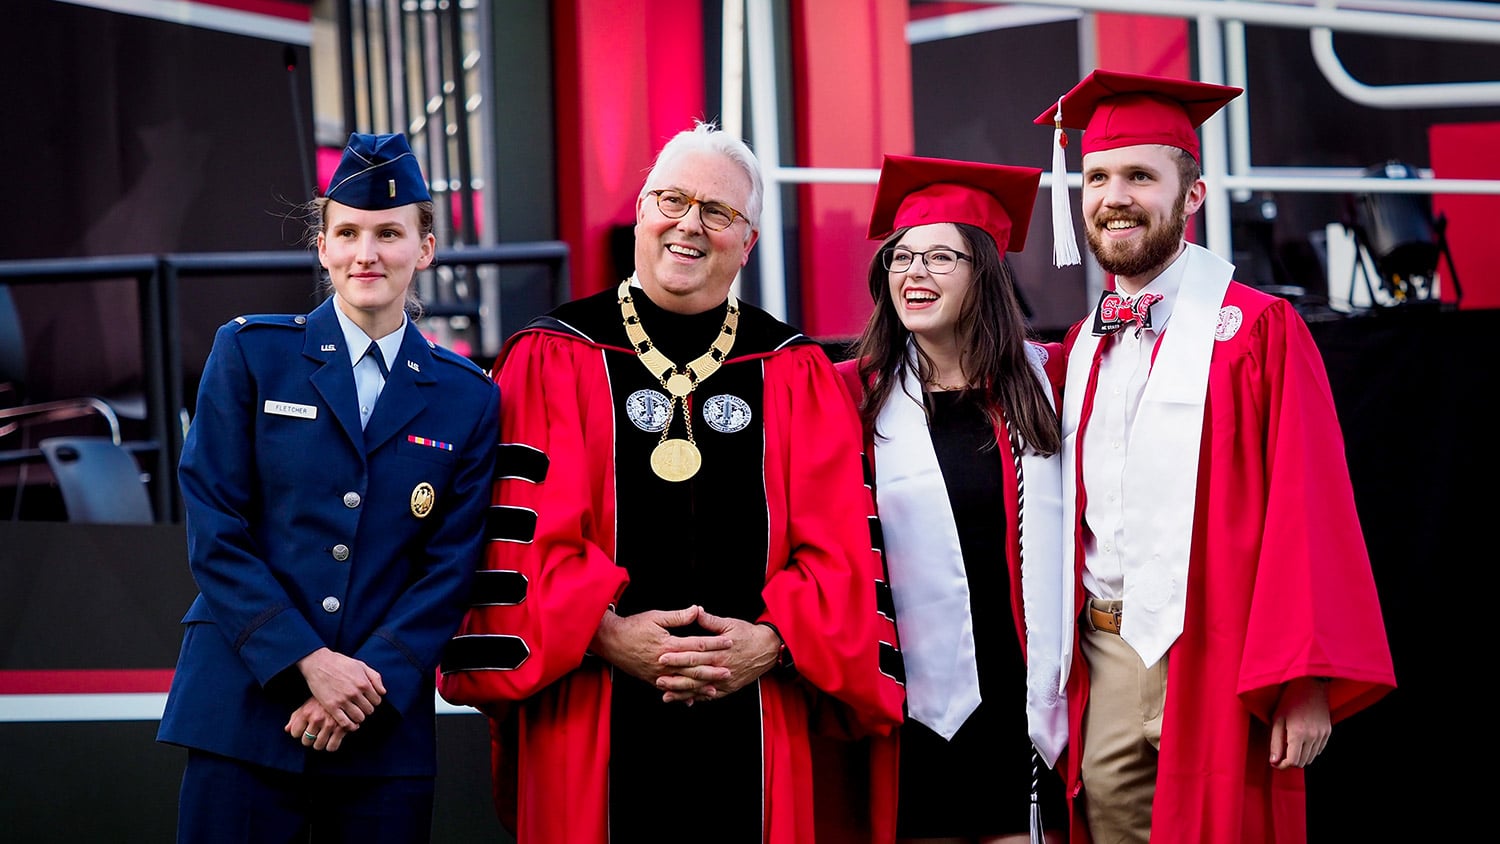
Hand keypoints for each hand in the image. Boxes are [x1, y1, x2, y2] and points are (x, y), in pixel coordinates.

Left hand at [285, 697, 350, 751]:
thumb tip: (287, 730)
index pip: (295, 733)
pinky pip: (332, 747)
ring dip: (320, 743)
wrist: (344, 690)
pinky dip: (331, 746)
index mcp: (306, 712)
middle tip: (315, 734)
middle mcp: (317, 718)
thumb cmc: (324, 699)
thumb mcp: (307, 704)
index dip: (299, 733)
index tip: (305, 730)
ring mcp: (330, 724)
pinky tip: (333, 739)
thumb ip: (296, 717)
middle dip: (310, 739)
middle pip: (306, 741)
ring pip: (318, 746)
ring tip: (324, 736)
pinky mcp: (342, 728)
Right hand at [296, 647, 384, 730]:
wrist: (318, 663)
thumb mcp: (361, 665)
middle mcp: (355, 693)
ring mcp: (343, 700)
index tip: (368, 700)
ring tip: (355, 713)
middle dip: (367, 709)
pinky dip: (350, 726)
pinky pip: (345, 723)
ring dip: (359, 717)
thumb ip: (375, 678)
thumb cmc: (341, 663)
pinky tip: (350, 723)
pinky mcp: (331, 706)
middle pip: (369, 710)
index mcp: (364, 683)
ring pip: (359, 718)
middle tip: (361, 707)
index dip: (374, 701)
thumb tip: (383, 692)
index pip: (377, 701)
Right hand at [588, 605, 731, 701]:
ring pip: (683, 683)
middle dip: (712, 670)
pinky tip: (691, 700)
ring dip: (700, 686)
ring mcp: (657, 674)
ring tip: (715, 689)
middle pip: (693, 668)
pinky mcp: (651, 680)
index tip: (729, 641)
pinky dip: (681, 695)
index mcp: (668, 645)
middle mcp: (664, 663)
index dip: (714, 643)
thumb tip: (697, 609)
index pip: (697, 645)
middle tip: (729, 671)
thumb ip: (678, 616)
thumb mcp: (655, 617)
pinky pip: (670, 690)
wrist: (610, 641)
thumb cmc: (633, 626)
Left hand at [655, 609, 779, 703]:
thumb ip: (710, 621)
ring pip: (700, 689)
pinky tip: (684, 700)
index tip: (662, 656)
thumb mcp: (730, 624)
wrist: (768, 649)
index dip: (677, 657)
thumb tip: (695, 610)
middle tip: (657, 679)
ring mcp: (725, 681)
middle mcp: (721, 668)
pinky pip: (711, 696)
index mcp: (719, 651)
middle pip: (694, 674)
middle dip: (675, 678)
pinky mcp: (729, 688)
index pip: (694, 655)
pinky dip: (697, 698)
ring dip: (682, 692)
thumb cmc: (748, 634)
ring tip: (665, 694)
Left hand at [1269, 677, 1331, 768]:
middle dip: (1290, 762)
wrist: (1310, 684)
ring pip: (1311, 757)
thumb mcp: (1277, 719)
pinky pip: (1319, 750)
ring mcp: (1322, 735)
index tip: (1275, 763)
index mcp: (1298, 734)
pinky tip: (1301, 741)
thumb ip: (1275, 742)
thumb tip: (1274, 761)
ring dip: (1300, 757)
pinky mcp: (1328, 732)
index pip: (1293, 762)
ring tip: (1289, 747)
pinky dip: (1309, 751)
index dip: (1282, 765)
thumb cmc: (1290, 700)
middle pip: (1302, 762)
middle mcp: (1313, 737)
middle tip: (1280, 755)